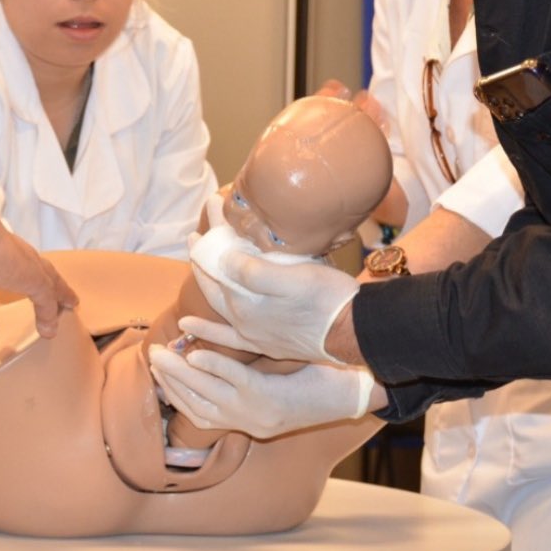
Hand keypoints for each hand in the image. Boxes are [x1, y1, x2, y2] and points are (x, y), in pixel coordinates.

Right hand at [0, 209, 78, 337]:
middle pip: (20, 278)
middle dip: (33, 290)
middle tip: (44, 308)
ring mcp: (15, 264)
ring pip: (43, 280)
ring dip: (56, 295)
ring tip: (69, 306)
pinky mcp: (28, 273)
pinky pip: (46, 296)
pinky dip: (52, 311)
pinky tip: (54, 328)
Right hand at [149, 344, 375, 438]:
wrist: (356, 389)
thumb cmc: (322, 377)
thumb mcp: (280, 376)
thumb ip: (255, 366)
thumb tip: (233, 345)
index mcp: (250, 419)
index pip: (202, 413)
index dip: (178, 393)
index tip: (160, 373)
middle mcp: (251, 421)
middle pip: (198, 405)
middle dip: (171, 382)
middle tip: (152, 359)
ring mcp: (260, 413)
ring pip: (210, 394)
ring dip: (183, 374)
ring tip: (164, 354)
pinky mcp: (273, 399)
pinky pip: (235, 381)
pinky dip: (214, 367)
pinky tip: (198, 352)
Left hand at [187, 246, 357, 362]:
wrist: (355, 333)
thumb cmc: (327, 299)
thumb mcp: (291, 277)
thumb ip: (252, 271)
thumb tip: (222, 261)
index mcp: (246, 304)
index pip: (218, 264)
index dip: (213, 235)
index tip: (210, 207)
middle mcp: (244, 323)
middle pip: (215, 284)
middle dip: (205, 256)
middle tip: (196, 233)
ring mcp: (257, 335)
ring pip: (220, 307)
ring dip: (207, 285)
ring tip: (195, 268)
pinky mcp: (271, 344)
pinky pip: (230, 338)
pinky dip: (211, 331)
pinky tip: (197, 329)